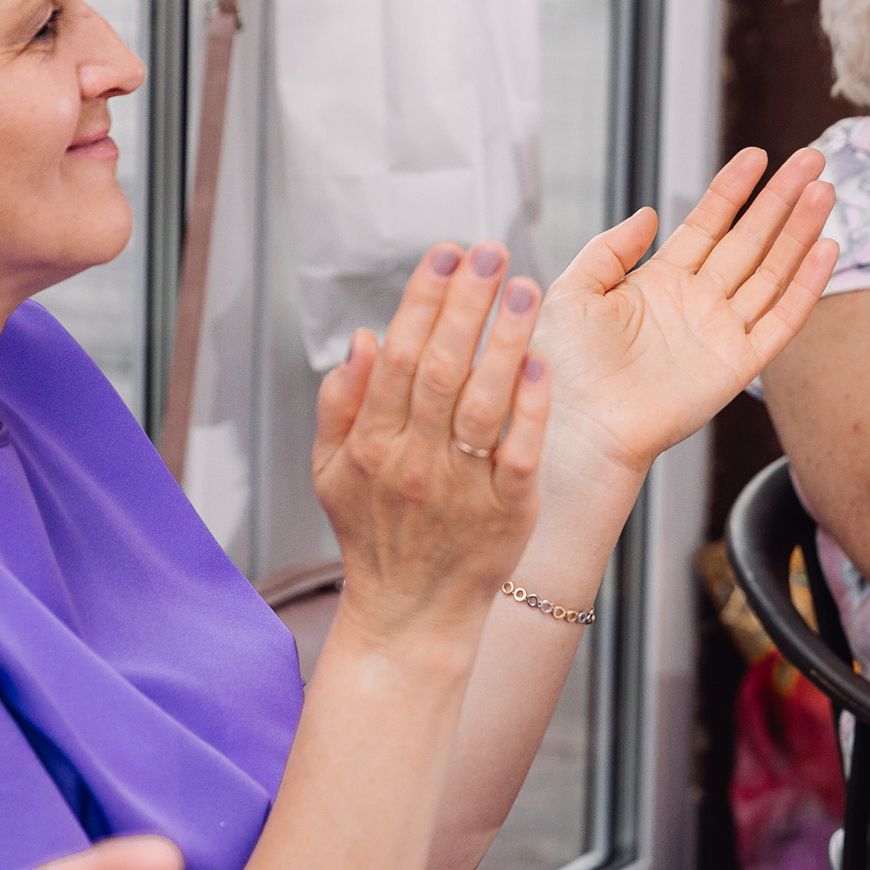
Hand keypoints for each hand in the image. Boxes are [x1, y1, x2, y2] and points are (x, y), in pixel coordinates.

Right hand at [311, 241, 552, 646]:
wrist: (410, 617)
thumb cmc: (374, 536)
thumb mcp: (330, 473)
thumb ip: (339, 403)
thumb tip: (362, 337)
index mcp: (369, 445)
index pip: (396, 357)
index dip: (422, 300)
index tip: (446, 254)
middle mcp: (412, 462)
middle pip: (439, 368)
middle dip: (465, 304)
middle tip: (491, 252)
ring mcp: (461, 488)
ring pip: (482, 403)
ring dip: (503, 341)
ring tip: (523, 288)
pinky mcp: (507, 513)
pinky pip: (520, 453)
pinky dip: (529, 409)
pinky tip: (539, 364)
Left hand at [532, 147, 837, 482]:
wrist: (576, 425)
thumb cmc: (562, 368)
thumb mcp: (574, 291)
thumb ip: (610, 248)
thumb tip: (649, 213)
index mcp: (658, 282)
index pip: (707, 224)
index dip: (732, 189)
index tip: (757, 156)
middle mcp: (696, 302)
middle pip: (750, 239)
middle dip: (781, 199)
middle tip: (811, 159)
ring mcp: (721, 332)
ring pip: (772, 271)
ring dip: (800, 232)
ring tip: (824, 190)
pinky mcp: (738, 366)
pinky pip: (781, 320)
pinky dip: (806, 287)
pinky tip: (826, 250)